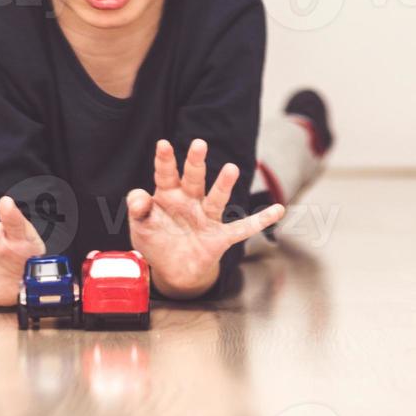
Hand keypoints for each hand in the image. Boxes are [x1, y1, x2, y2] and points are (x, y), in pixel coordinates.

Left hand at [126, 138, 284, 298]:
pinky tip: (278, 210)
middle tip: (199, 144)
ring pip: (216, 198)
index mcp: (168, 194)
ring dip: (224, 185)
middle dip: (195, 162)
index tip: (163, 144)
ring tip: (231, 168)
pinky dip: (260, 220)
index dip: (164, 160)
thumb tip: (140, 198)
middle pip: (193, 178)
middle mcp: (189, 201)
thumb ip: (137, 208)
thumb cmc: (156, 240)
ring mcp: (206, 218)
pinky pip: (243, 228)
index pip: (166, 174)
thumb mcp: (139, 225)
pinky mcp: (220, 237)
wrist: (172, 271)